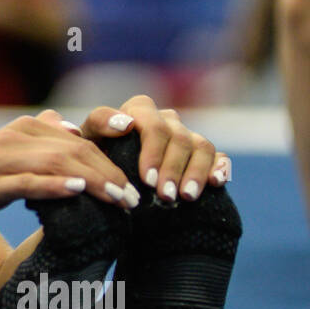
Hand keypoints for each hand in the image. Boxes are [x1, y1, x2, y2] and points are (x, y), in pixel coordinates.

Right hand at [0, 109, 138, 237]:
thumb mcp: (11, 154)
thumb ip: (42, 143)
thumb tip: (78, 135)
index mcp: (23, 128)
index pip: (78, 141)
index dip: (110, 159)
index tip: (132, 184)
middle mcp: (12, 138)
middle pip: (73, 150)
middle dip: (108, 173)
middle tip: (133, 198)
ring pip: (56, 164)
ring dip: (93, 181)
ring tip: (118, 199)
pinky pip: (27, 182)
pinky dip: (55, 185)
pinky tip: (78, 191)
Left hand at [73, 95, 230, 202]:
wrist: (109, 178)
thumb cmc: (96, 155)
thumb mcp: (89, 138)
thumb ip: (101, 123)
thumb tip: (125, 123)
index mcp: (140, 111)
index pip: (153, 124)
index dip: (153, 151)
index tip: (147, 179)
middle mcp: (167, 120)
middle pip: (179, 138)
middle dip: (173, 169)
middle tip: (165, 196)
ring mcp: (187, 136)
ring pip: (202, 146)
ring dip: (196, 172)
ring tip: (186, 197)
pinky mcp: (201, 154)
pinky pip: (218, 156)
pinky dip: (220, 168)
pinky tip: (216, 183)